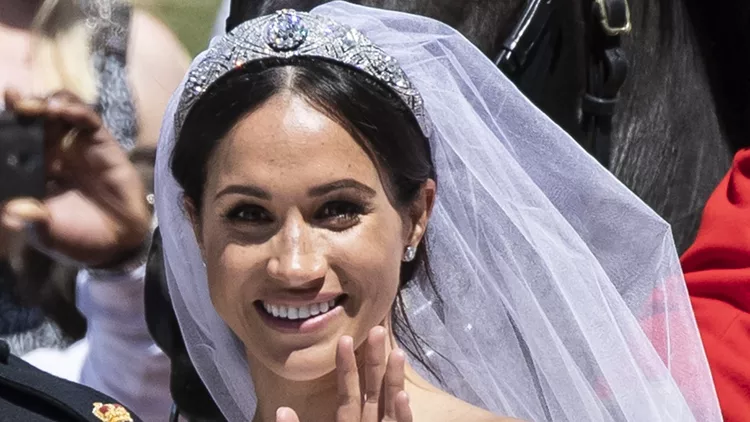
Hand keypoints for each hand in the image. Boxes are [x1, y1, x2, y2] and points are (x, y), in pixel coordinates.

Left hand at [0, 89, 149, 267]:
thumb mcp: (45, 231)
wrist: (117, 244)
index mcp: (36, 171)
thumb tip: (11, 212)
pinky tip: (60, 109)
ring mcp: (78, 146)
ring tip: (30, 105)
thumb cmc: (79, 237)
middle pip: (36, 119)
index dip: (7, 126)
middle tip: (12, 100)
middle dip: (22, 107)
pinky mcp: (102, 143)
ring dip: (45, 103)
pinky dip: (74, 109)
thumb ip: (29, 217)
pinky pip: (88, 119)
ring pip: (61, 111)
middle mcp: (55, 153)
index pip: (17, 141)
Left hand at [276, 327, 412, 421]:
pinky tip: (402, 395)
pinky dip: (402, 414)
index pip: (347, 392)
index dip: (346, 366)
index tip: (345, 339)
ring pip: (391, 404)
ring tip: (397, 352)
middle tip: (377, 329)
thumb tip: (281, 410)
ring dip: (393, 379)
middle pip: (373, 389)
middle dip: (376, 360)